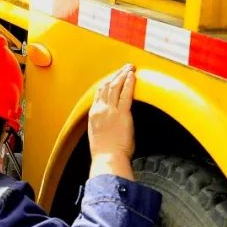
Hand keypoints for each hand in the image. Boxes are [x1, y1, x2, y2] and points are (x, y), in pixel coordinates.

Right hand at [88, 64, 136, 179]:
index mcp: (93, 115)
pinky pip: (125, 94)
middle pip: (107, 87)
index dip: (106, 83)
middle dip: (115, 75)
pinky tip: (132, 76)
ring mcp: (110, 111)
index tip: (113, 77)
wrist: (107, 158)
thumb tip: (110, 124)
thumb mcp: (98, 136)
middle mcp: (100, 110)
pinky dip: (129, 83)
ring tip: (129, 68)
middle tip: (124, 68)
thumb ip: (103, 125)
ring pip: (115, 87)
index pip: (99, 94)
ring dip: (122, 75)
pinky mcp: (122, 114)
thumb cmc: (104, 152)